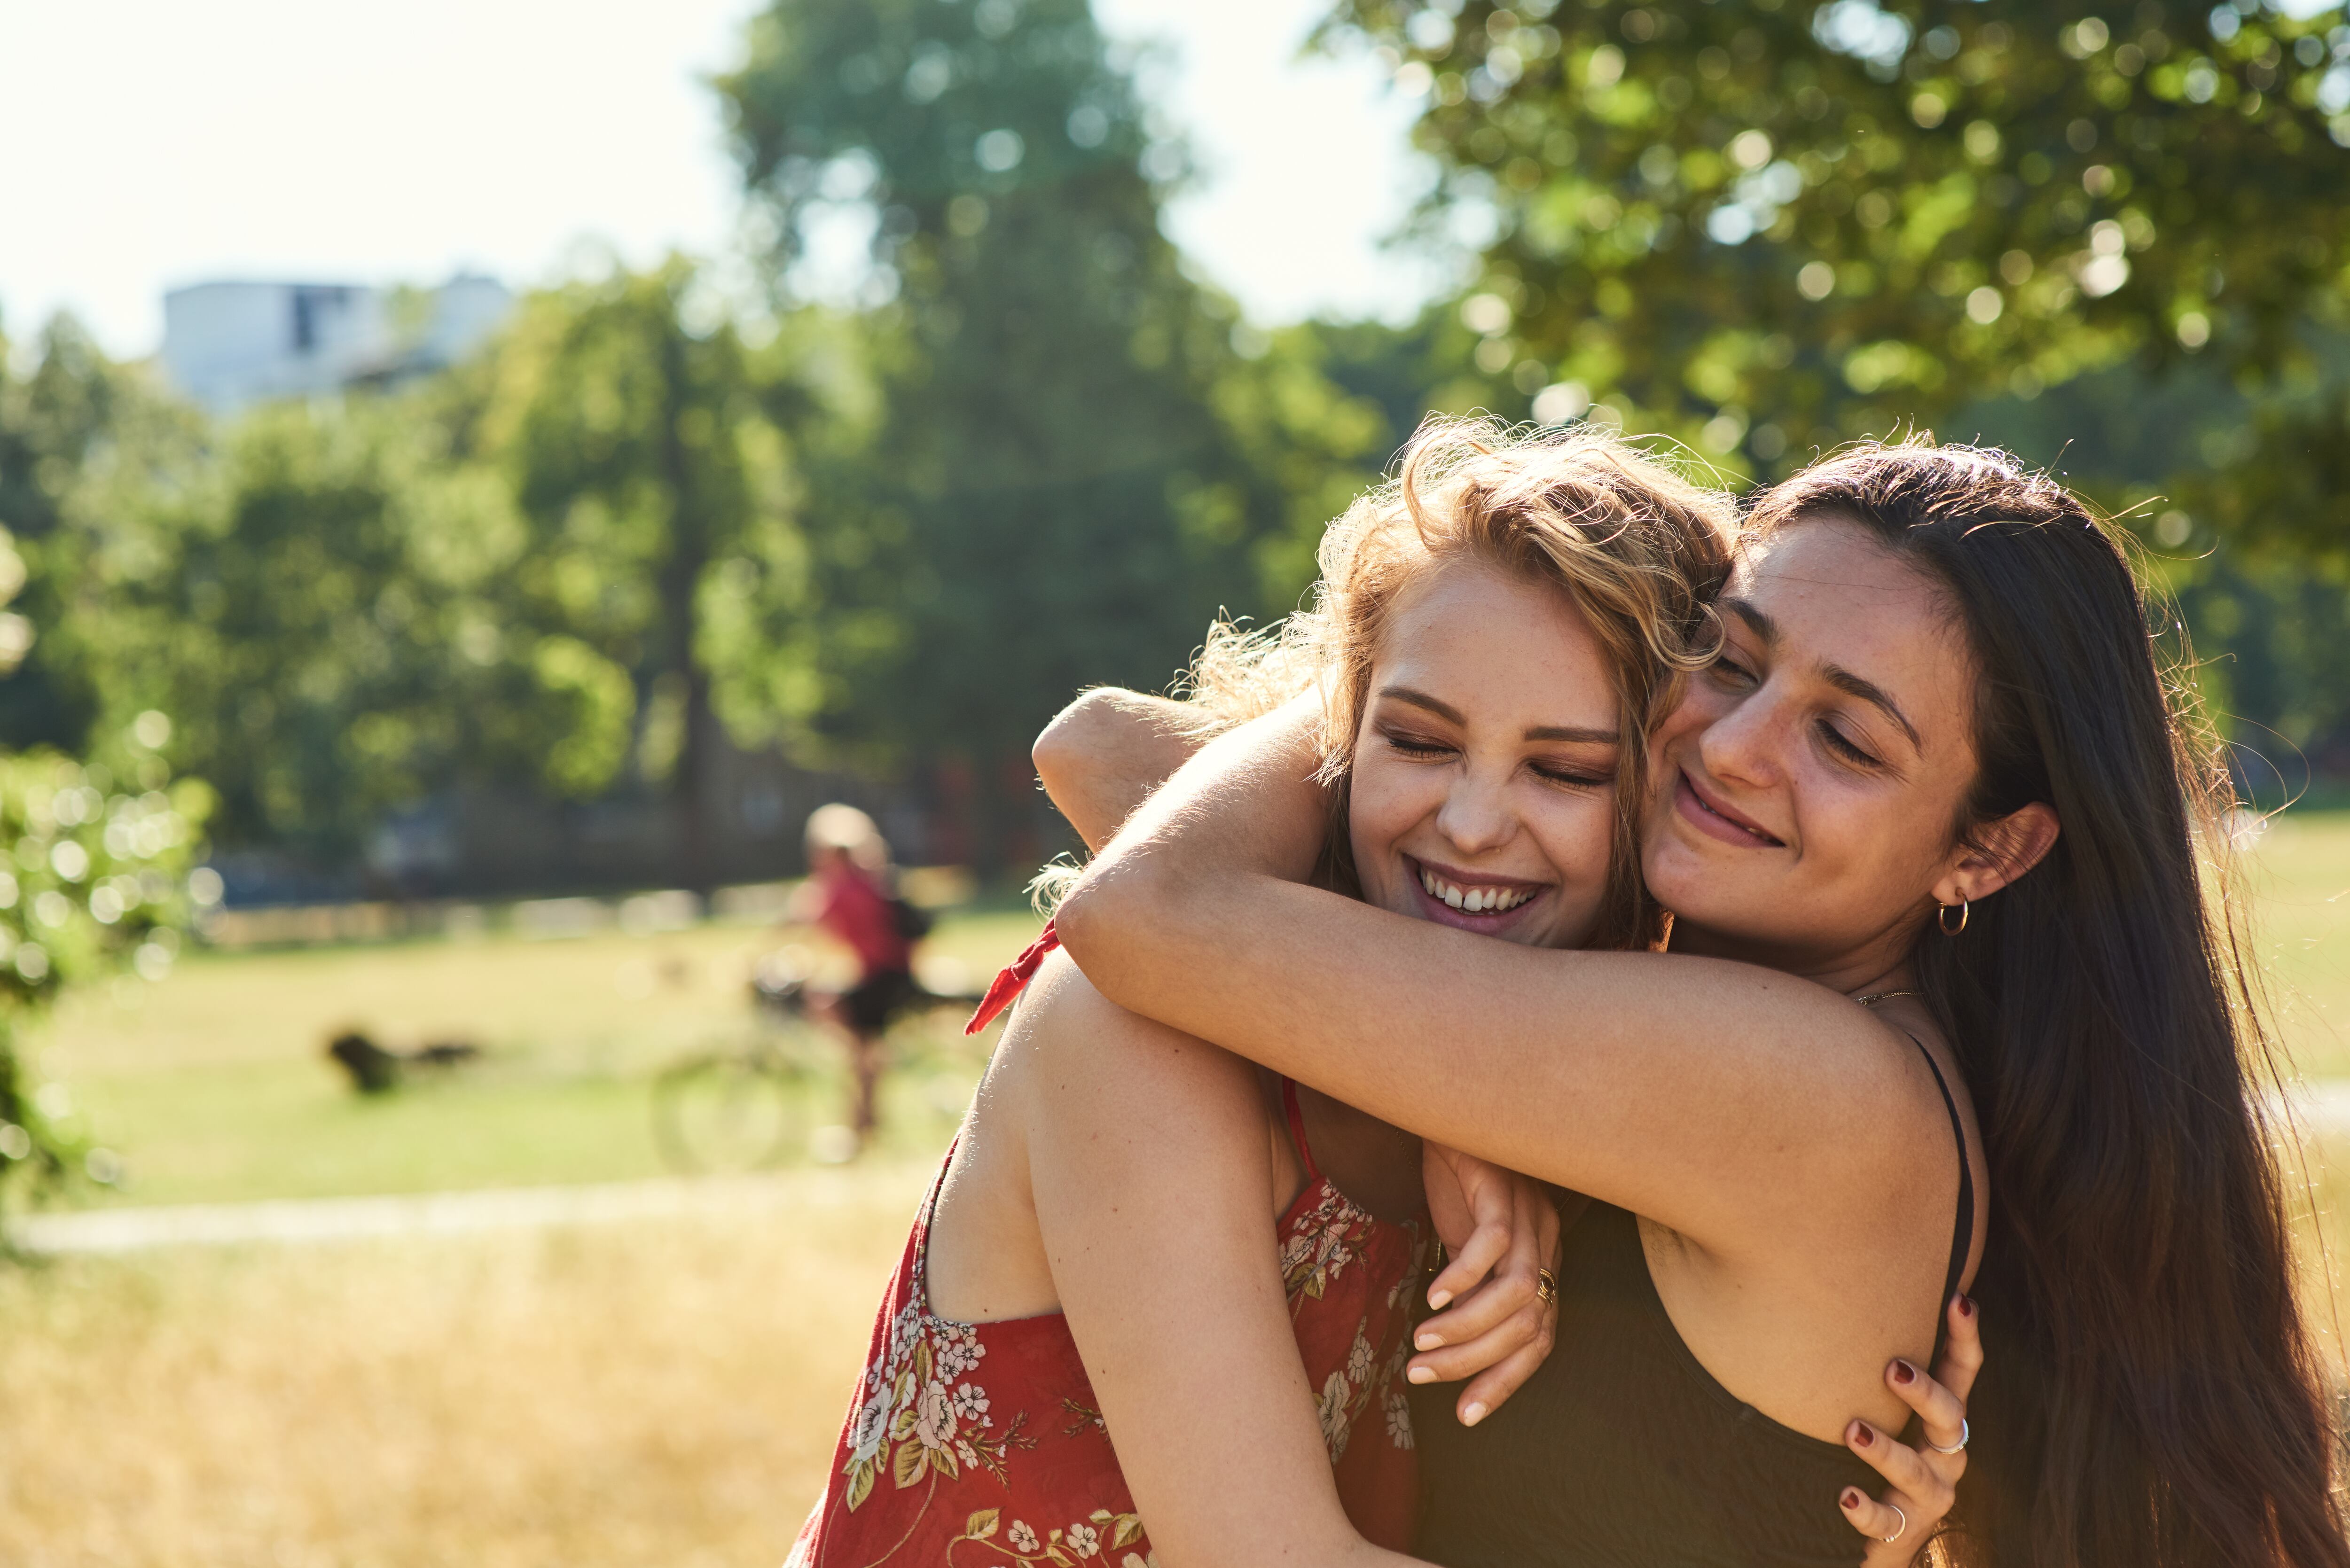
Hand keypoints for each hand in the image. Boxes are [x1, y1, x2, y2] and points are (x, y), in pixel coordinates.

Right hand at [1409, 1141, 1562, 1426]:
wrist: (1448, 1106)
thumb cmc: (1458, 1177)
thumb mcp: (1467, 1241)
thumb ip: (1472, 1286)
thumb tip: (1448, 1343)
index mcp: (1543, 1260)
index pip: (1542, 1339)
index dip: (1507, 1381)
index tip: (1465, 1414)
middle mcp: (1547, 1240)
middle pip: (1531, 1325)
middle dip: (1476, 1363)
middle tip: (1423, 1376)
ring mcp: (1530, 1213)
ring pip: (1517, 1293)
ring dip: (1466, 1328)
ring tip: (1421, 1343)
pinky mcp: (1503, 1186)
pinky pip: (1493, 1242)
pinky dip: (1464, 1276)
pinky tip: (1432, 1293)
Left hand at [1841, 1294, 1983, 1565]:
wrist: (1880, 1535)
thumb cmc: (1873, 1452)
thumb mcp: (1877, 1407)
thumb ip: (1861, 1366)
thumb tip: (1808, 1299)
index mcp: (1938, 1418)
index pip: (1960, 1373)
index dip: (1965, 1338)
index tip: (1960, 1299)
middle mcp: (1943, 1454)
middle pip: (1949, 1418)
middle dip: (1925, 1393)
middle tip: (1892, 1368)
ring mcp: (1927, 1495)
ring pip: (1916, 1471)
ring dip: (1886, 1450)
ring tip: (1853, 1430)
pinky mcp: (1904, 1531)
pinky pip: (1888, 1521)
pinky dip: (1868, 1509)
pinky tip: (1845, 1495)